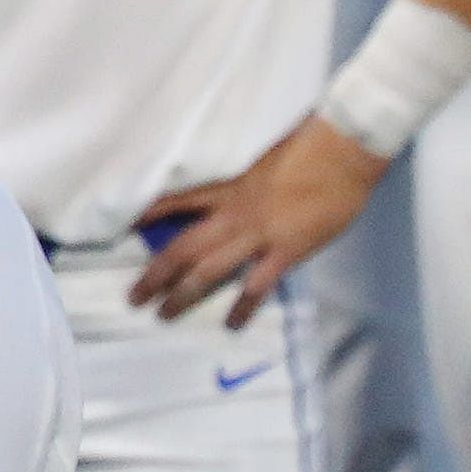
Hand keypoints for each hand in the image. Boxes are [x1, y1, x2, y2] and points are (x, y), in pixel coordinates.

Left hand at [130, 114, 386, 325]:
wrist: (344, 151)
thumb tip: (233, 192)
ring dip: (184, 294)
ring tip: (163, 315)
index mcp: (229, 188)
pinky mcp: (285, 251)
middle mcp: (234, 214)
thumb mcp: (263, 160)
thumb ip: (243, 180)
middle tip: (134, 297)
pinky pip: (257, 285)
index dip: (151, 215)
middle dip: (156, 274)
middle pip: (184, 247)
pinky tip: (231, 324)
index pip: (179, 201)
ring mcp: (258, 234)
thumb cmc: (309, 147)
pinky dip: (243, 306)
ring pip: (209, 270)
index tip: (126, 228)